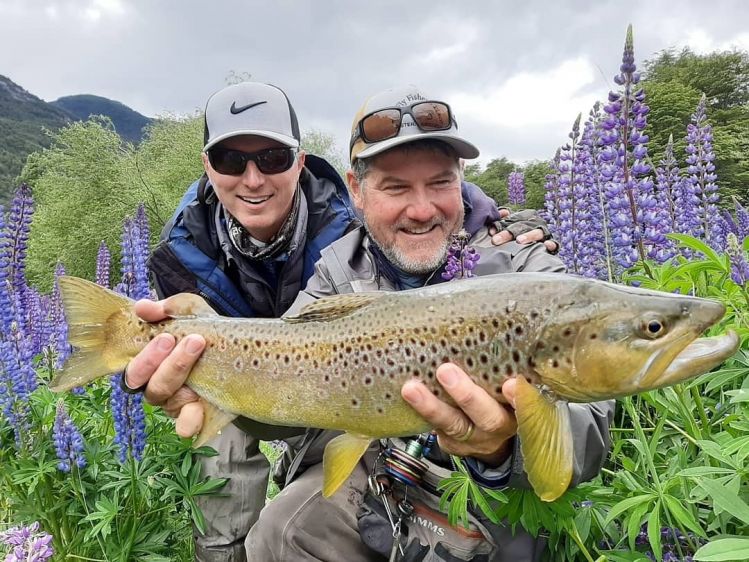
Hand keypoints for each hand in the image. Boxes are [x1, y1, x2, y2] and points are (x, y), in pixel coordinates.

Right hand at [125, 298, 205, 437]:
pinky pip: (185, 425)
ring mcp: (175, 403)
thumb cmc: (205, 330)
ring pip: (167, 399)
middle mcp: (156, 386)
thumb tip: (143, 308)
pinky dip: (190, 419)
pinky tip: (199, 406)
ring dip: (180, 373)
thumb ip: (170, 307)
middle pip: (149, 385)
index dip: (145, 356)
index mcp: (149, 365)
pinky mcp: (196, 415)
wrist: (239, 350)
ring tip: (200, 349)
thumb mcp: (193, 312)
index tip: (167, 336)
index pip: (133, 368)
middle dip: (165, 363)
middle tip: (190, 340)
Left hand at [401, 363, 517, 466]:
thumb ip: (500, 367)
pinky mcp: (453, 444)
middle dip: (466, 395)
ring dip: (431, 406)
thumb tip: (487, 325)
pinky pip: (437, 430)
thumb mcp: (505, 382)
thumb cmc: (496, 396)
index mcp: (520, 408)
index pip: (527, 405)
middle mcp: (500, 426)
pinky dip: (421, 413)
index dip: (519, 398)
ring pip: (455, 425)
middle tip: (445, 371)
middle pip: (487, 417)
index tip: (510, 384)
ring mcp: (476, 439)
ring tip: (412, 389)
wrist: (488, 436)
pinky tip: (407, 397)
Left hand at [490, 208, 558, 252]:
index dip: (500, 225)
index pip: (511, 219)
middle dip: (507, 233)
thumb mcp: (510, 227)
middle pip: (520, 226)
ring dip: (528, 236)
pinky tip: (547, 245)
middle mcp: (534, 222)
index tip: (490, 233)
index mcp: (524, 216)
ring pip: (536, 232)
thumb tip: (501, 213)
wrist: (537, 247)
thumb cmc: (518, 235)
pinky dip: (551, 244)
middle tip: (496, 240)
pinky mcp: (552, 243)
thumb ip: (502, 221)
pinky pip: (554, 243)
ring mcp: (544, 232)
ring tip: (519, 240)